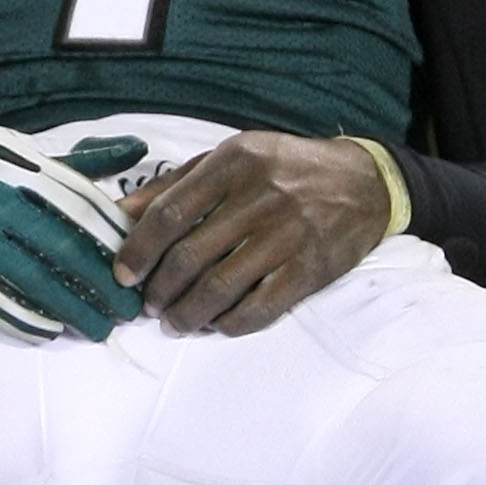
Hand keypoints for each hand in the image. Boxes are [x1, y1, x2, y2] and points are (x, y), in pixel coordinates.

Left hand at [112, 131, 393, 335]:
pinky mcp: (310, 269)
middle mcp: (259, 196)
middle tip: (148, 305)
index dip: (139, 250)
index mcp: (233, 163)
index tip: (123, 275)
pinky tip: (216, 324)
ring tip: (174, 322)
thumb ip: (175, 185)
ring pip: (219, 288)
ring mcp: (287, 234)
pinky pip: (259, 308)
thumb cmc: (285, 170)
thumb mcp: (230, 159)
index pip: (171, 213)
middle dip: (159, 290)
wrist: (364, 182)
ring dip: (187, 315)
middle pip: (190, 256)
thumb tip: (120, 214)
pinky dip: (229, 323)